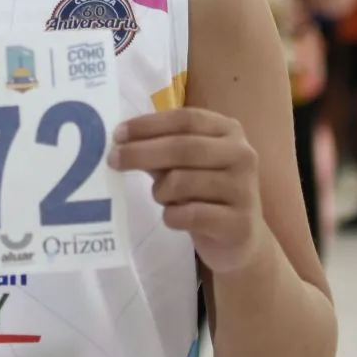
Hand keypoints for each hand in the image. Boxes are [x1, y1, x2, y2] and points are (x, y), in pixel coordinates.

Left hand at [110, 108, 265, 272]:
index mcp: (228, 130)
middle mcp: (242, 154)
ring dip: (160, 191)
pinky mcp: (238, 223)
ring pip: (183, 182)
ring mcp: (244, 189)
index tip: (117, 133)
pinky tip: (173, 217)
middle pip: (184, 147)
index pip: (185, 118)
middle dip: (142, 153)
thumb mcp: (185, 165)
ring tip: (161, 197)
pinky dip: (172, 216)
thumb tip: (120, 142)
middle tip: (112, 160)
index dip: (149, 125)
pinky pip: (190, 214)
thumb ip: (159, 151)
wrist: (240, 238)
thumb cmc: (206, 192)